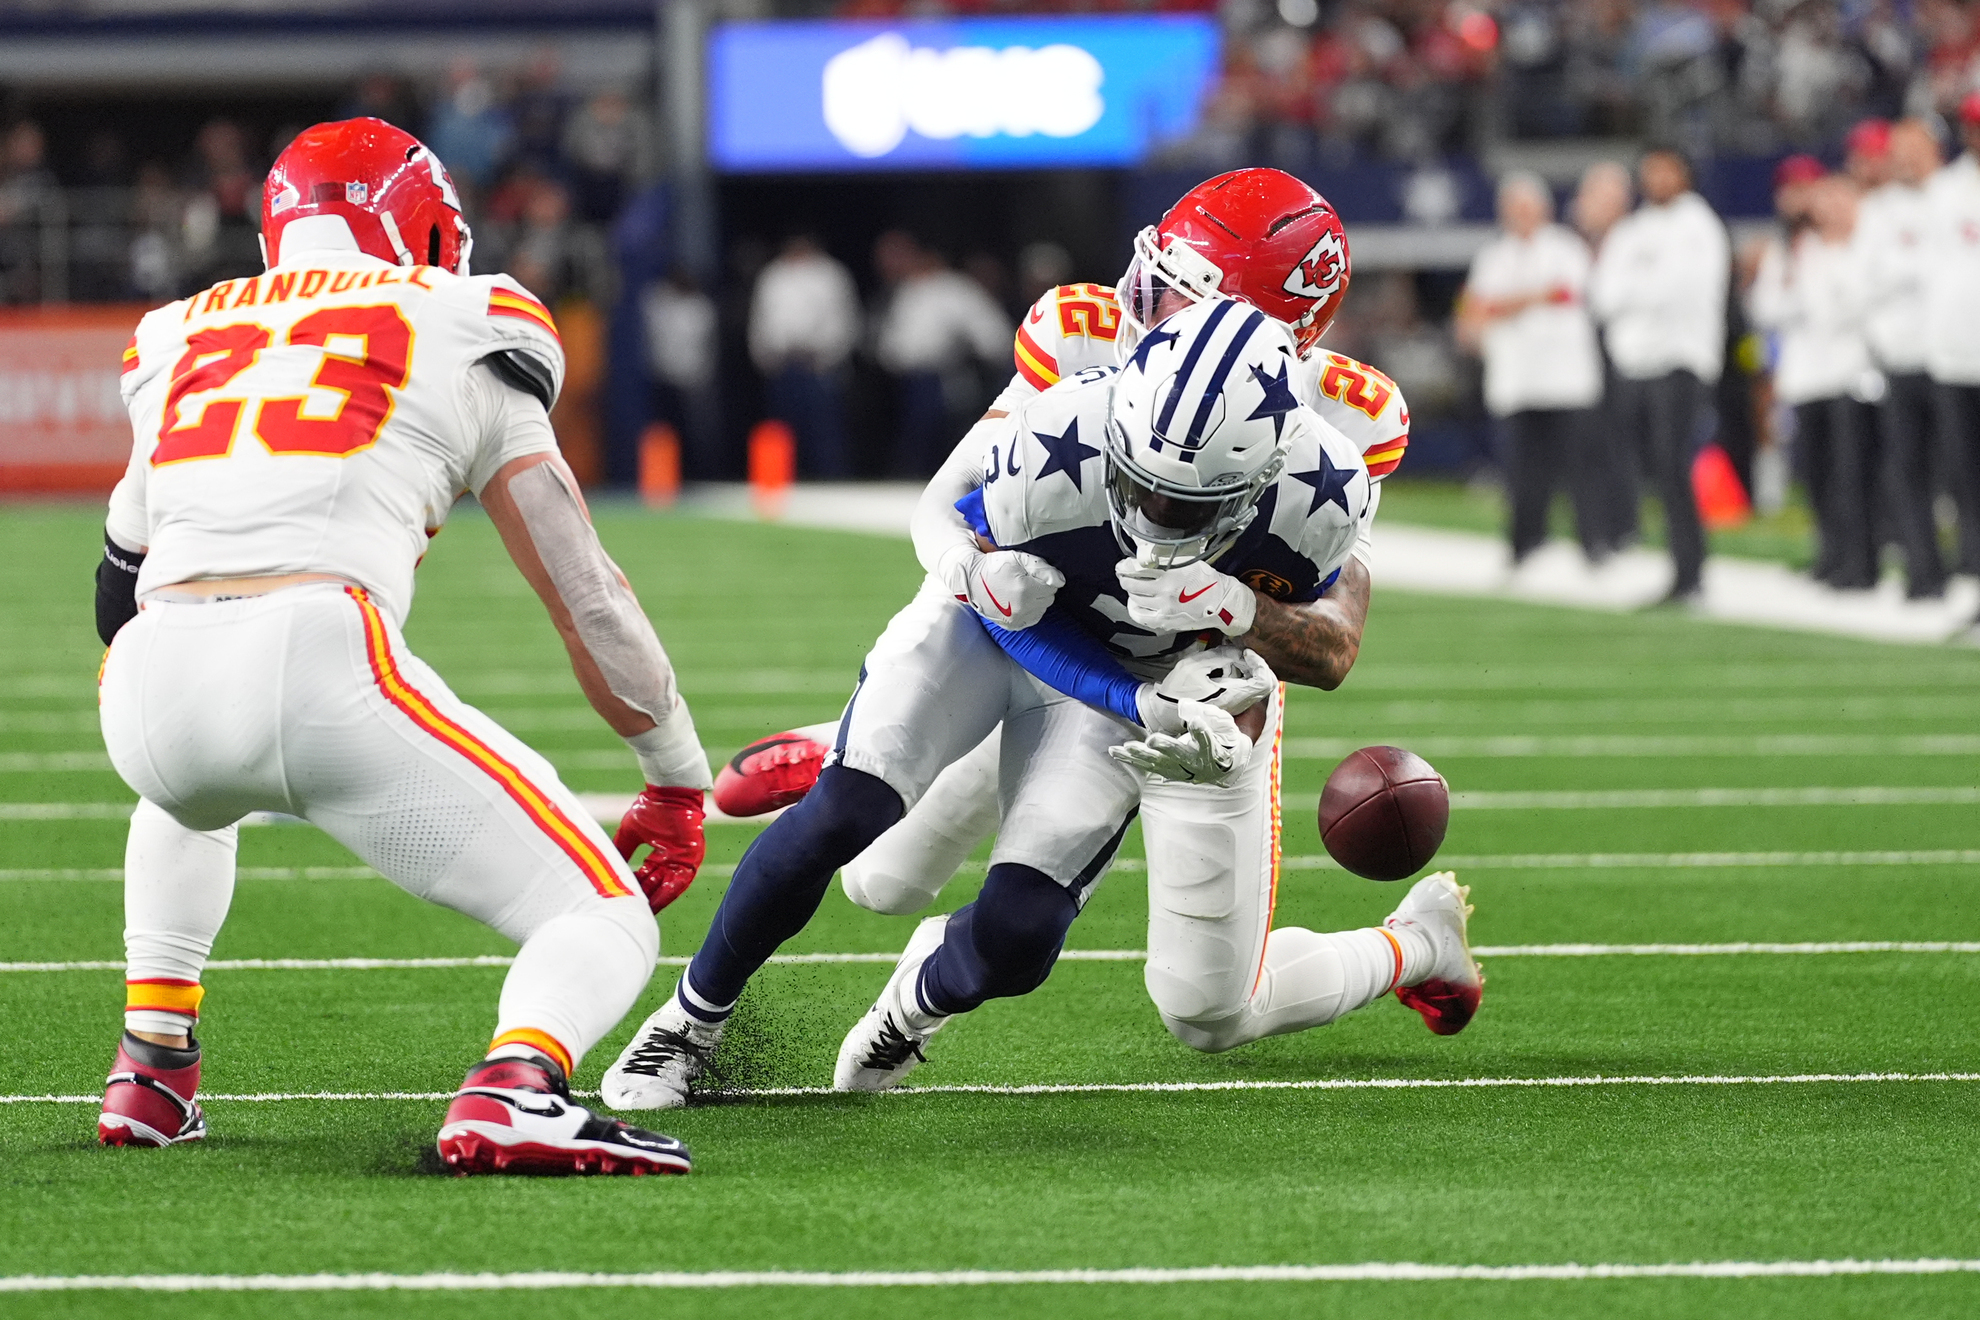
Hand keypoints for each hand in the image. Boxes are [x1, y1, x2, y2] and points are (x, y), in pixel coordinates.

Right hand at [613, 785, 705, 912]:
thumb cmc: (650, 807)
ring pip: (668, 887)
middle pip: (657, 885)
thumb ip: (621, 851)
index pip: (646, 877)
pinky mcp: (692, 858)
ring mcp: (683, 859)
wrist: (669, 792)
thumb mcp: (630, 833)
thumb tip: (608, 868)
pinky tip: (655, 903)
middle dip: (644, 898)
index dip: (636, 888)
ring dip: (655, 900)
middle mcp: (671, 859)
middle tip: (629, 912)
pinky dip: (667, 892)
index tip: (621, 900)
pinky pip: (681, 881)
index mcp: (659, 854)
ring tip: (641, 913)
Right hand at [943, 545, 1064, 630]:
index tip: (1032, 574)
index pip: (1053, 585)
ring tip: (1021, 590)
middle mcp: (1022, 606)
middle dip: (1041, 589)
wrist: (972, 580)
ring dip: (1036, 600)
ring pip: (1042, 609)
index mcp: (1026, 588)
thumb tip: (1060, 581)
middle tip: (1026, 581)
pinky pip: (1032, 618)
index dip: (1044, 577)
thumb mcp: (1019, 558)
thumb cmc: (995, 566)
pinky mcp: (1012, 625)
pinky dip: (1029, 610)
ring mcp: (1017, 618)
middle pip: (1048, 598)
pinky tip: (1019, 601)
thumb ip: (1042, 568)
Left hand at [1109, 701, 1251, 785]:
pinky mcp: (1166, 771)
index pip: (1208, 743)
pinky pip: (1146, 765)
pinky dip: (1130, 759)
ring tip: (1126, 747)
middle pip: (1178, 756)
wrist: (1223, 769)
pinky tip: (1115, 751)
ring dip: (1140, 755)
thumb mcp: (1224, 726)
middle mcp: (1194, 764)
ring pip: (1158, 763)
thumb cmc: (1224, 741)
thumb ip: (1210, 716)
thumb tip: (1186, 707)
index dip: (1202, 733)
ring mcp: (1178, 770)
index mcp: (1212, 753)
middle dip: (1165, 748)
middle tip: (1151, 740)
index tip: (1197, 722)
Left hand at [1117, 557, 1255, 636]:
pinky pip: (1141, 617)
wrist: (1223, 604)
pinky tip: (1137, 603)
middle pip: (1133, 585)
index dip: (1126, 566)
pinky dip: (1135, 609)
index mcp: (1171, 575)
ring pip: (1135, 600)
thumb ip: (1169, 558)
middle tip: (1124, 574)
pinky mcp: (1165, 622)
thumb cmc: (1209, 581)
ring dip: (1130, 592)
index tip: (1123, 564)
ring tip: (1131, 587)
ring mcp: (1164, 609)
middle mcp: (1165, 593)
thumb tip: (1148, 552)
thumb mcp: (1190, 562)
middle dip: (1125, 578)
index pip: (1138, 569)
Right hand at [1135, 647, 1276, 733]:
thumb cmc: (1177, 691)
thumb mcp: (1194, 666)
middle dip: (1253, 664)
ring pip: (1255, 685)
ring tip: (1227, 661)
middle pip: (1263, 682)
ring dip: (1246, 669)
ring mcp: (1236, 707)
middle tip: (1237, 654)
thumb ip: (1221, 656)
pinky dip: (1240, 675)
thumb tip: (1238, 653)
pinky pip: (1246, 689)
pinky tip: (1223, 669)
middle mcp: (1239, 704)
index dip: (1260, 663)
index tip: (1245, 653)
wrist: (1166, 713)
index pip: (1264, 681)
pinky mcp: (1232, 705)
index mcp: (1232, 697)